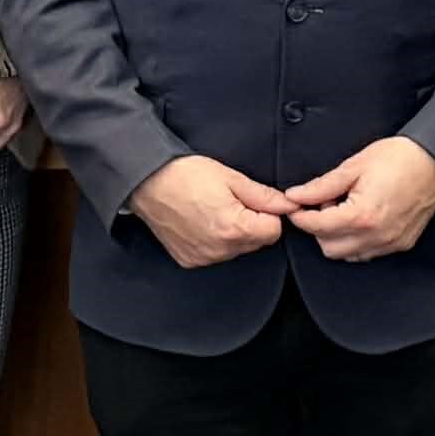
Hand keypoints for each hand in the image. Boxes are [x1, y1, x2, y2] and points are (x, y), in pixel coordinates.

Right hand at [126, 155, 290, 268]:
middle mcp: (219, 250)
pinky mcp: (189, 260)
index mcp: (233, 229)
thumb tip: (288, 205)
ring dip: (234, 232)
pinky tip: (202, 220)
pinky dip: (215, 240)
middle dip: (252, 223)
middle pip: (256, 242)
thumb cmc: (185, 175)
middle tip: (232, 200)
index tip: (256, 200)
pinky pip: (216, 254)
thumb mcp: (231, 177)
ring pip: (237, 249)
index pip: (274, 231)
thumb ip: (263, 196)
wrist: (146, 182)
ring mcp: (203, 258)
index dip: (269, 213)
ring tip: (214, 208)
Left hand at [283, 136, 434, 262]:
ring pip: (347, 255)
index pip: (316, 227)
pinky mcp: (401, 244)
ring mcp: (390, 243)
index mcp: (362, 215)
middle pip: (328, 247)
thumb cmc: (399, 158)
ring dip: (338, 237)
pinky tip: (362, 218)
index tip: (296, 206)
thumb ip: (320, 186)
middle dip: (319, 228)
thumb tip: (295, 196)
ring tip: (346, 209)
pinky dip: (357, 241)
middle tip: (326, 203)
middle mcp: (376, 236)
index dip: (300, 216)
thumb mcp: (354, 166)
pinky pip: (368, 253)